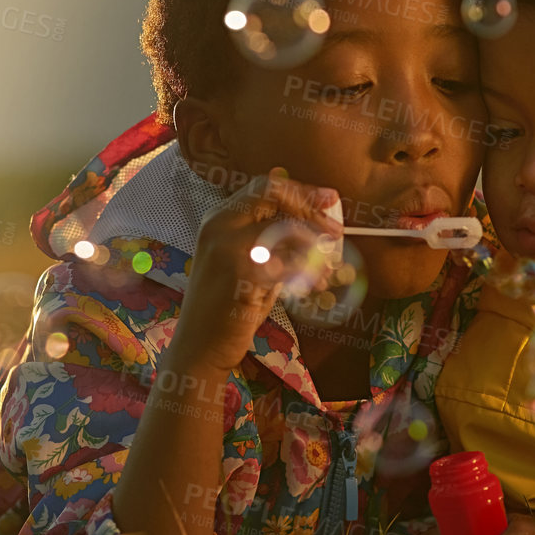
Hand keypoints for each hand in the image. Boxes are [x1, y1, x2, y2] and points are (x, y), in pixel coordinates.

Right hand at [174, 170, 341, 372]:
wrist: (199, 347)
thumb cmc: (228, 308)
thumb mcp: (249, 264)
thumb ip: (272, 238)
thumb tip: (304, 210)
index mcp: (219, 219)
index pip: (264, 186)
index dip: (300, 190)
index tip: (328, 199)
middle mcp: (218, 225)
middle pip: (273, 193)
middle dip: (310, 208)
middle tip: (336, 231)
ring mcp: (225, 246)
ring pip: (284, 227)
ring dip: (314, 246)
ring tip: (329, 267)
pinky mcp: (238, 272)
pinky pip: (287, 261)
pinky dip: (308, 271)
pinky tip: (315, 285)